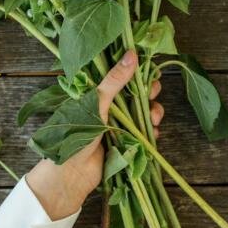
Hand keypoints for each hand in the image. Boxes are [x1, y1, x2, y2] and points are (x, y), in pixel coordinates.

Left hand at [26, 50, 164, 219]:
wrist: (72, 174)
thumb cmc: (77, 134)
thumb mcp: (97, 102)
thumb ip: (115, 80)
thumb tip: (132, 54)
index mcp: (98, 93)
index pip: (120, 75)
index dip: (136, 72)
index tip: (148, 70)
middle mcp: (108, 106)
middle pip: (135, 93)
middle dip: (148, 93)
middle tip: (154, 93)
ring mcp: (117, 124)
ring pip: (142, 112)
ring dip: (152, 112)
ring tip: (154, 118)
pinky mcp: (125, 141)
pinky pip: (144, 132)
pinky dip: (151, 131)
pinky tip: (153, 133)